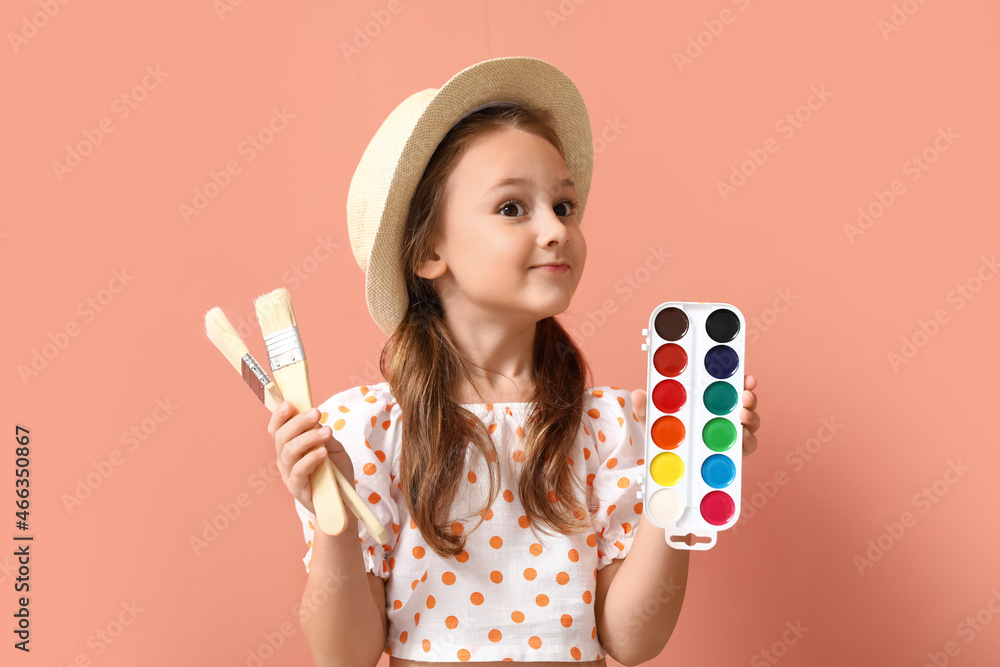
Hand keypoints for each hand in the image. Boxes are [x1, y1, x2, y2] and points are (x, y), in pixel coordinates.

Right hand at [267, 400, 355, 514]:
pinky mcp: (297, 488)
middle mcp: (285, 459)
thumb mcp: (333, 447)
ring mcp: (289, 474)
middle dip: (298, 422)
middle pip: (282, 437)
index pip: (277, 428)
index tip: (290, 403)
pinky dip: (310, 459)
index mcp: (290, 446)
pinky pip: (298, 471)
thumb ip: (323, 434)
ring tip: (326, 431)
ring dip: (308, 438)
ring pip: (289, 451)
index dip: (280, 415)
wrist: (342, 501)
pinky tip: (322, 452)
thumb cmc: (335, 472)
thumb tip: (316, 419)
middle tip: (316, 413)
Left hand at [630, 373, 759, 457]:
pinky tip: (742, 437)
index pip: (728, 386)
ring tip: (743, 415)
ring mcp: (730, 433)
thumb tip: (638, 394)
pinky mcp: (733, 452)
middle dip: (749, 396)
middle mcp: (723, 414)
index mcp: (707, 401)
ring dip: (751, 416)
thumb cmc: (662, 433)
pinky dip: (748, 440)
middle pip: (745, 401)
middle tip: (746, 394)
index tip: (745, 376)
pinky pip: (747, 445)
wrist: (663, 461)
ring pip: (750, 422)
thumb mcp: (652, 419)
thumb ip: (645, 407)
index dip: (740, 380)